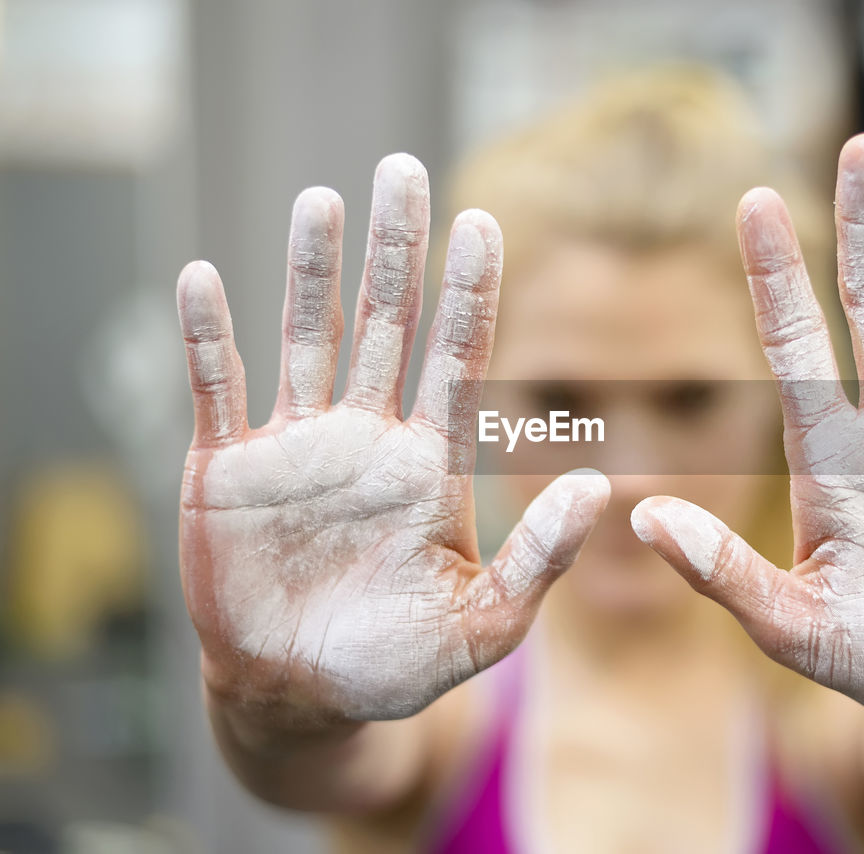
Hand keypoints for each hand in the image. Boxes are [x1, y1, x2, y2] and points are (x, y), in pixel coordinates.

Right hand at [178, 154, 608, 722]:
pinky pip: (216, 388)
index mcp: (430, 464)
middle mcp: (368, 436)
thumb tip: (601, 488)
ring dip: (309, 271)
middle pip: (387, 323)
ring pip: (307, 336)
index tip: (483, 222)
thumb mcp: (481, 626)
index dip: (469, 292)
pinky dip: (208, 338)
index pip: (458, 359)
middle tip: (404, 170)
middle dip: (396, 249)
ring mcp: (296, 446)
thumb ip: (538, 561)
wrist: (299, 696)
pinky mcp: (226, 468)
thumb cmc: (396, 664)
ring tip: (320, 201)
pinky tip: (203, 278)